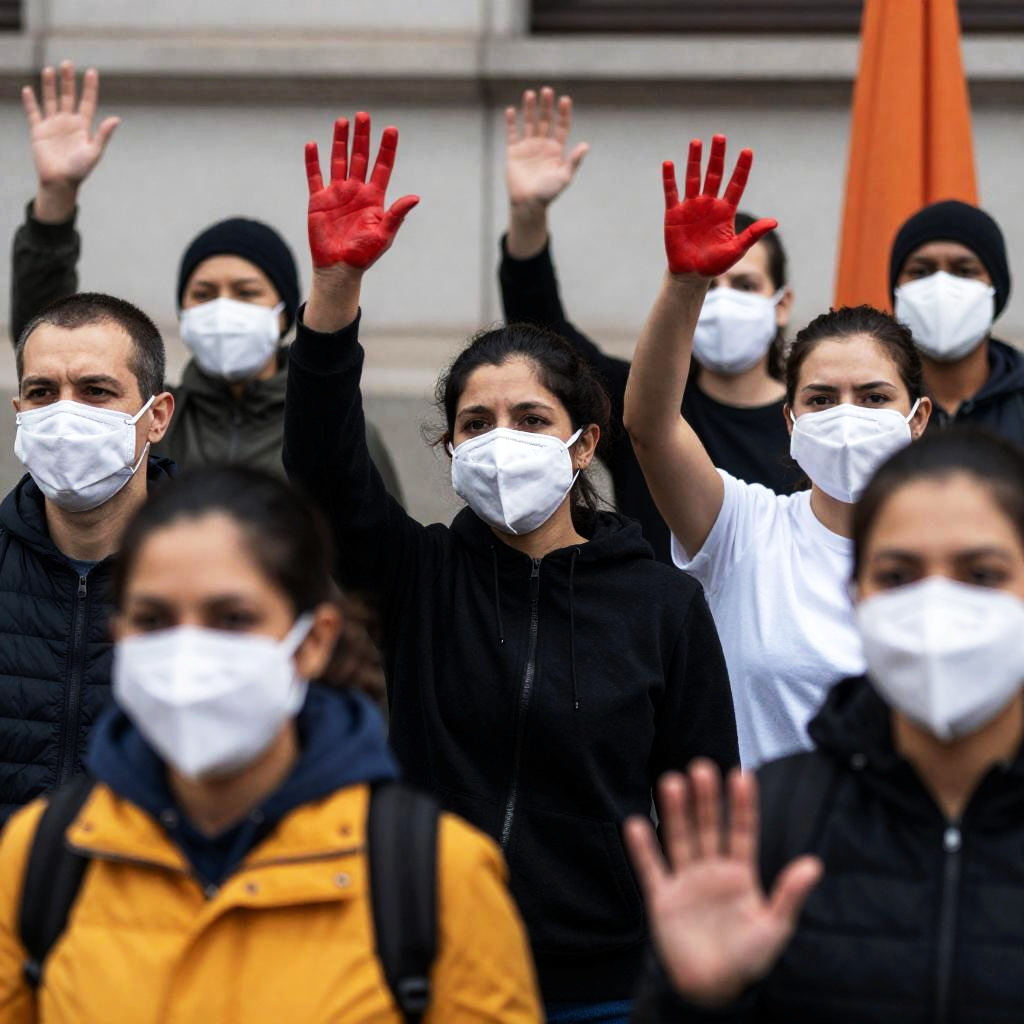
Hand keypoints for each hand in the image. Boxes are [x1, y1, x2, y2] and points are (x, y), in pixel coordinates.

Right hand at [22, 62, 119, 222]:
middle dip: (68, 80)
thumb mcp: (95, 152)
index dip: (89, 88)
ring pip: (51, 100)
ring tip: (49, 70)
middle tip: (67, 63)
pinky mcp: (39, 131)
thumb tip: (116, 119)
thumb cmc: (80, 170)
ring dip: (50, 85)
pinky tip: (29, 90)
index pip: (87, 102)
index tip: (91, 72)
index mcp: (83, 127)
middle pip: (68, 96)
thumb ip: (104, 134)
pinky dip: (30, 102)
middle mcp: (68, 123)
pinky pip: (33, 113)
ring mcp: (53, 126)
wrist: (61, 182)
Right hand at [305, 113, 418, 270]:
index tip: (391, 129)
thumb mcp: (384, 235)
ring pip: (339, 161)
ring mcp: (337, 194)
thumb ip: (397, 214)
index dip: (387, 149)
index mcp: (374, 198)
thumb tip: (415, 197)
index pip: (382, 167)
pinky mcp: (318, 200)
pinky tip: (313, 145)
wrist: (339, 268)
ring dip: (340, 142)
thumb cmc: (364, 255)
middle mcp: (356, 191)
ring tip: (343, 121)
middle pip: (360, 157)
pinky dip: (313, 161)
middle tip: (364, 115)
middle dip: (363, 137)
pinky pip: (315, 176)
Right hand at [505, 87, 588, 209]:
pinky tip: (512, 110)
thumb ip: (574, 161)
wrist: (528, 203)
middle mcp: (542, 145)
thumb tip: (586, 145)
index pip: (562, 126)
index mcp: (556, 150)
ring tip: (530, 94)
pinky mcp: (514, 152)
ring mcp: (528, 147)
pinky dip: (511, 122)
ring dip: (530, 108)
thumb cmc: (548, 193)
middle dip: (546, 106)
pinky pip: (512, 133)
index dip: (563, 113)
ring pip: (529, 123)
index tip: (565, 100)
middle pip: (545, 120)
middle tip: (547, 91)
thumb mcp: (565, 177)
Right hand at [624, 761, 821, 1007]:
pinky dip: (643, 848)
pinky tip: (636, 823)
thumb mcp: (774, 927)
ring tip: (671, 782)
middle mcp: (711, 870)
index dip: (742, 805)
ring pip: (680, 838)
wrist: (712, 990)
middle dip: (706, 798)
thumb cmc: (748, 959)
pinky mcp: (662, 897)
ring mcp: (685, 881)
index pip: (742, 831)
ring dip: (675, 812)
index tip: (741, 774)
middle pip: (708, 827)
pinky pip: (651, 868)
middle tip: (702, 767)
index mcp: (739, 874)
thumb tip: (815, 863)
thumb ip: (790, 894)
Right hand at [662, 136, 775, 277]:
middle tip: (719, 137)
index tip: (747, 151)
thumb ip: (752, 234)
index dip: (741, 168)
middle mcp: (709, 204)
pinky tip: (669, 164)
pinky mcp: (674, 214)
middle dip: (717, 156)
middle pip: (714, 174)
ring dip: (695, 160)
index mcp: (725, 211)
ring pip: (693, 178)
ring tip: (696, 142)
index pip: (736, 184)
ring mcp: (691, 207)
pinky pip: (672, 193)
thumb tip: (774, 222)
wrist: (691, 275)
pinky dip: (670, 179)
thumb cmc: (715, 264)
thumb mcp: (736, 249)